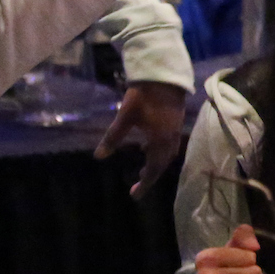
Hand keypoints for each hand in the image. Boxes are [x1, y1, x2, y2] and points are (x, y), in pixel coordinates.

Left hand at [96, 82, 187, 196]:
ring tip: (144, 170)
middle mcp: (170, 139)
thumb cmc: (143, 97)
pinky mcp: (176, 123)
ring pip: (167, 155)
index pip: (153, 169)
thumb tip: (98, 156)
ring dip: (156, 164)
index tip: (134, 196)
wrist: (164, 76)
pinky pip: (169, 145)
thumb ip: (113, 137)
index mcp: (159, 141)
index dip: (145, 184)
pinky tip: (148, 147)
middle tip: (137, 186)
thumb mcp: (125, 117)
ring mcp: (175, 131)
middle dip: (151, 177)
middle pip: (162, 164)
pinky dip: (160, 152)